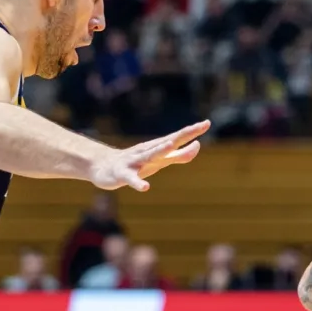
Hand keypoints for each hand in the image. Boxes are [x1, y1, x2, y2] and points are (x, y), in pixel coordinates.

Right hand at [90, 121, 210, 191]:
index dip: (193, 131)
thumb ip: (179, 154)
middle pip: (169, 142)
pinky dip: (138, 183)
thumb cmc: (138, 163)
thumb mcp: (161, 159)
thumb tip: (197, 145)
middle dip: (184, 135)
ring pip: (150, 155)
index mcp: (159, 148)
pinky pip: (132, 179)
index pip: (179, 137)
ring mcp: (136, 161)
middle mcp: (149, 151)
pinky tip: (145, 187)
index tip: (207, 123)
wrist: (104, 167)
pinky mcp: (123, 174)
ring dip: (160, 150)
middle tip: (199, 127)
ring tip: (171, 145)